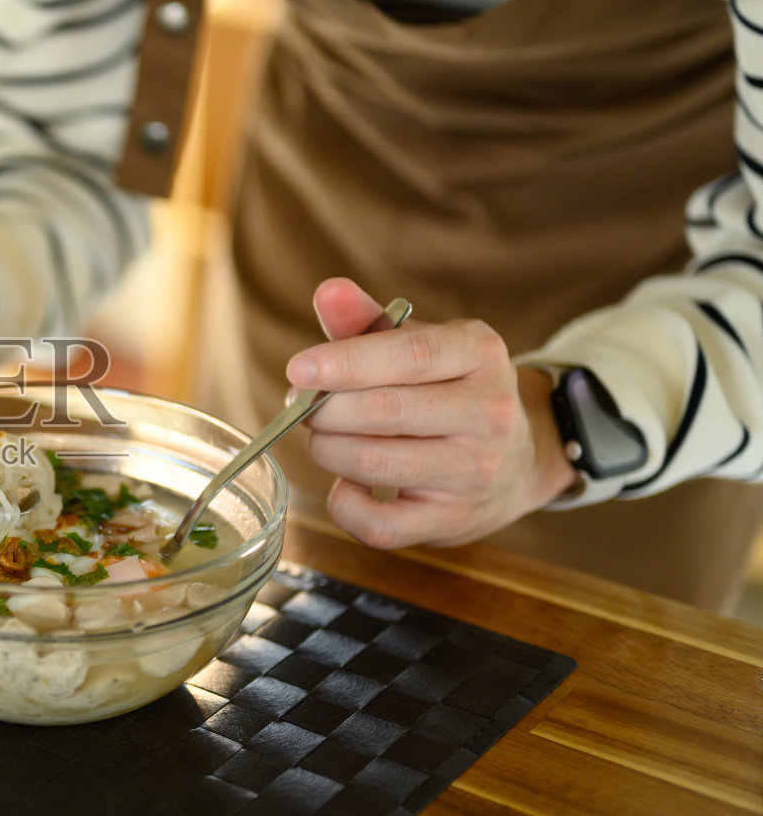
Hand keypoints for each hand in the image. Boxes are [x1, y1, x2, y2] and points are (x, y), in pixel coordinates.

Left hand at [285, 278, 579, 548]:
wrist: (517, 459)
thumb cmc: (447, 391)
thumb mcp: (419, 346)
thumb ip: (367, 322)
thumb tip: (328, 292)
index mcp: (480, 355)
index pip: (408, 356)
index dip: (345, 362)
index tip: (298, 369)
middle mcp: (489, 413)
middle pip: (383, 411)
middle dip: (323, 409)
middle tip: (302, 407)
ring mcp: (476, 472)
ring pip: (373, 463)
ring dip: (327, 449)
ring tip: (323, 437)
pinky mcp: (454, 520)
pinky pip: (378, 524)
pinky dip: (343, 503)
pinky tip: (346, 484)